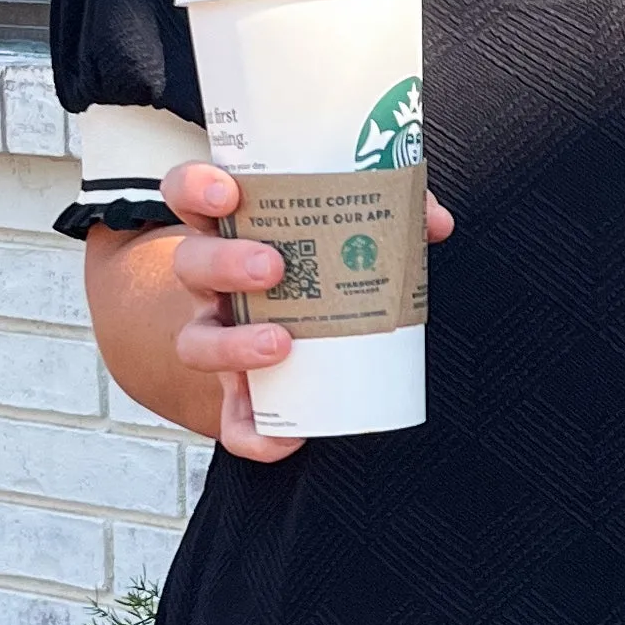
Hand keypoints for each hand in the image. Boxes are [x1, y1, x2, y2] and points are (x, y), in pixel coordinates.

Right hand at [161, 158, 453, 462]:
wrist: (279, 336)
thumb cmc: (313, 266)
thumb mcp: (343, 230)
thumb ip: (389, 211)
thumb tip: (436, 222)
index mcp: (230, 229)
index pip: (189, 195)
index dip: (196, 187)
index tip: (227, 190)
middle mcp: (211, 283)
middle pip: (190, 264)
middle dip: (224, 263)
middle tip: (272, 267)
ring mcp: (217, 337)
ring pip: (194, 342)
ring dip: (232, 344)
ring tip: (281, 343)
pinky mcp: (236, 391)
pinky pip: (232, 420)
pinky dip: (253, 433)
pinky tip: (286, 437)